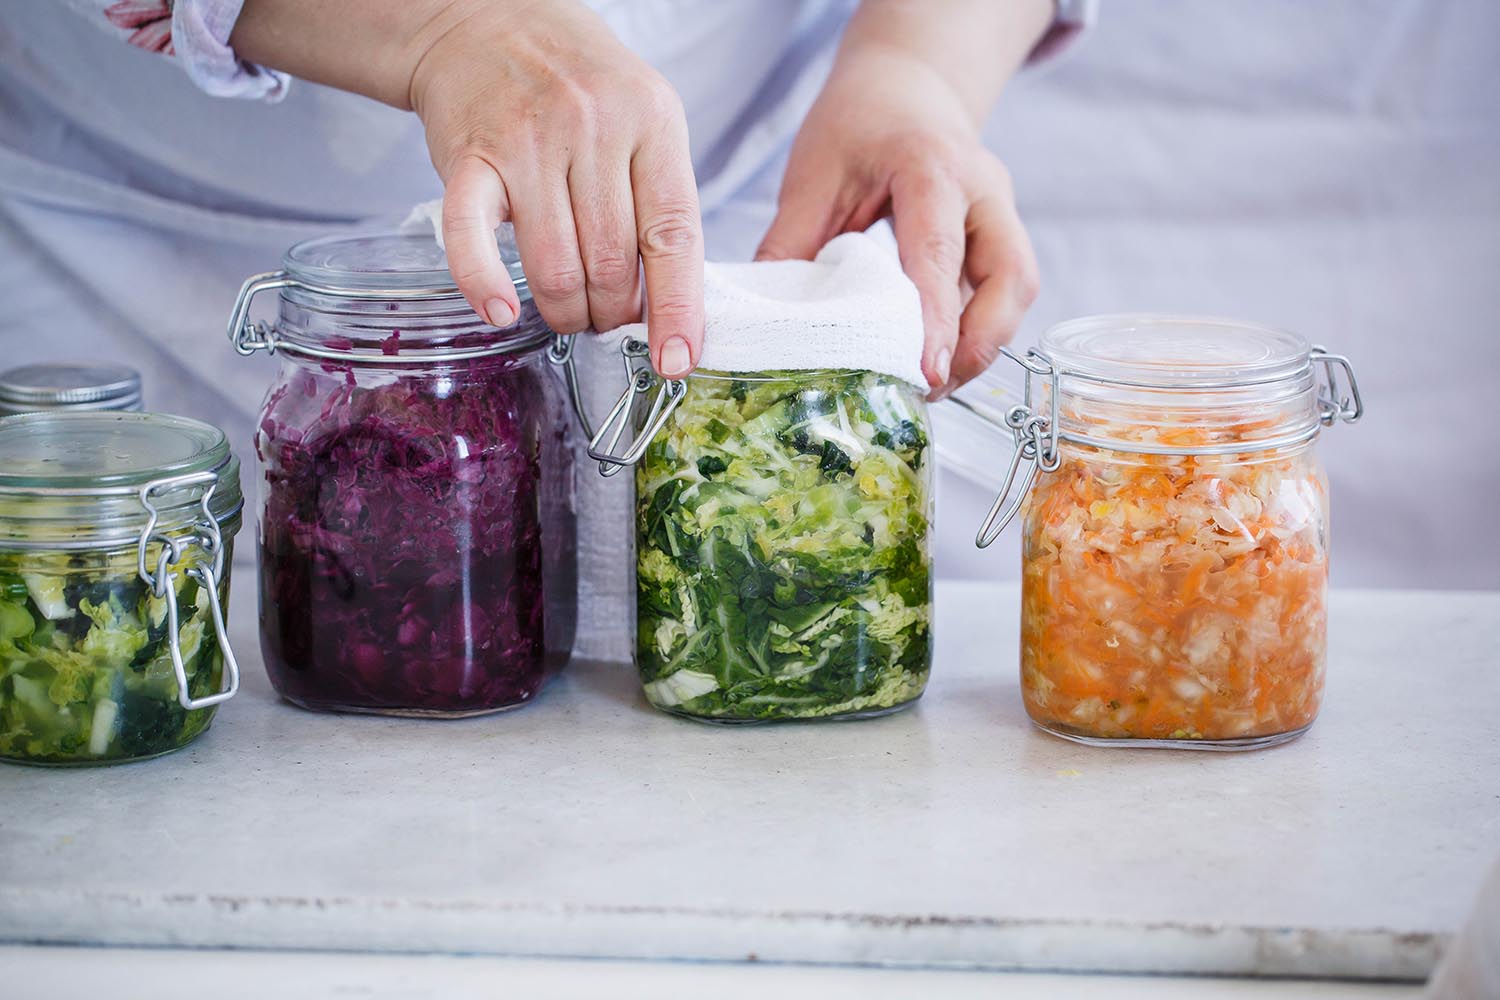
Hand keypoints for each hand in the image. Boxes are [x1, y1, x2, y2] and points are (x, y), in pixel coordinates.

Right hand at [406, 2, 703, 376]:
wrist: (487, 20)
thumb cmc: (578, 85)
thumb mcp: (644, 120)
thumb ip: (660, 200)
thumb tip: (669, 306)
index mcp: (651, 121)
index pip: (674, 235)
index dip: (677, 308)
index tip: (676, 358)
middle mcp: (592, 127)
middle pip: (612, 263)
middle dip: (610, 313)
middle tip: (604, 319)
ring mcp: (528, 141)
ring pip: (555, 266)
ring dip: (563, 311)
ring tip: (567, 312)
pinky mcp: (469, 157)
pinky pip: (472, 238)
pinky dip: (484, 285)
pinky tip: (500, 312)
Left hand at [757, 46, 1038, 398]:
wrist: (904, 88)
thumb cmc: (856, 127)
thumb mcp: (811, 178)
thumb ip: (790, 247)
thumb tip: (766, 326)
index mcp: (930, 165)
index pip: (939, 250)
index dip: (935, 318)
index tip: (926, 372)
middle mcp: (982, 187)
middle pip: (1010, 278)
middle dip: (977, 344)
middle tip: (928, 387)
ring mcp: (1003, 210)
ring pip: (1019, 289)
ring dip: (982, 344)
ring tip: (930, 382)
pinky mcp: (1004, 233)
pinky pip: (1006, 292)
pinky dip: (978, 330)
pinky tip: (939, 356)